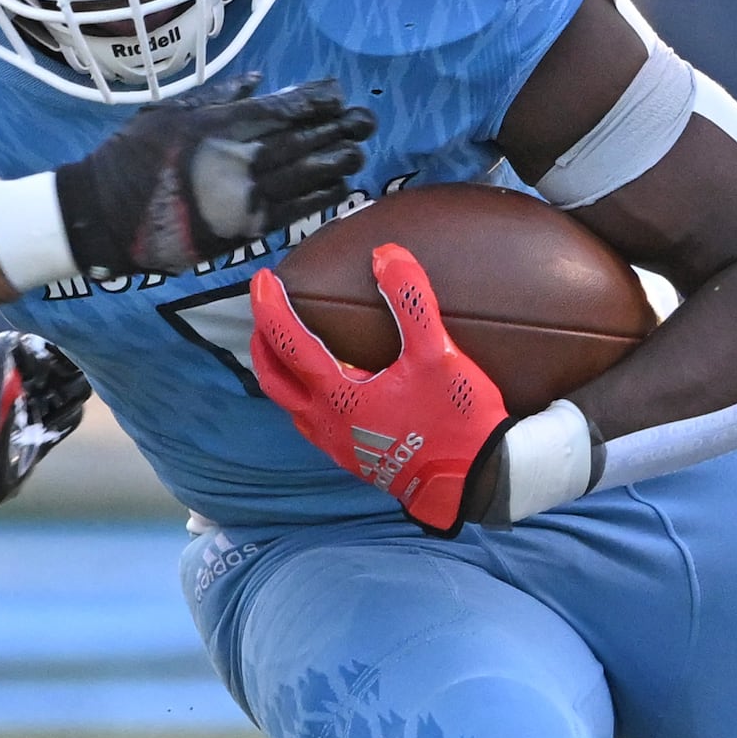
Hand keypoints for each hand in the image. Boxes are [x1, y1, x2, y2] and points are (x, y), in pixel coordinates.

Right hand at [54, 74, 374, 277]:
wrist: (105, 216)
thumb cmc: (131, 156)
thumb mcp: (169, 111)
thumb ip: (217, 95)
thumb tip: (258, 80)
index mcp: (220, 125)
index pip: (282, 108)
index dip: (314, 100)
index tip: (335, 93)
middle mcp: (238, 159)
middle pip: (303, 140)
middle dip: (338, 128)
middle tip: (365, 120)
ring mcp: (244, 196)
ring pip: (306, 175)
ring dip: (337, 162)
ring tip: (358, 151)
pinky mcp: (243, 229)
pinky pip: (294, 211)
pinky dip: (321, 198)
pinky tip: (341, 187)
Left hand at [249, 242, 509, 533]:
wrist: (473, 482)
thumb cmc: (456, 420)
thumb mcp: (437, 354)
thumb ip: (411, 301)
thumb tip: (386, 255)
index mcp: (338, 396)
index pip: (288, 342)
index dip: (270, 306)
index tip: (263, 279)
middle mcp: (327, 424)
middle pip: (274, 380)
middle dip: (263, 343)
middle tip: (265, 314)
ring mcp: (338, 446)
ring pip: (292, 406)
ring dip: (283, 373)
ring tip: (289, 348)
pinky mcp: (356, 460)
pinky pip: (314, 424)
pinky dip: (307, 397)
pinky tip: (332, 388)